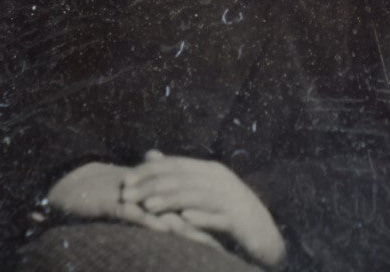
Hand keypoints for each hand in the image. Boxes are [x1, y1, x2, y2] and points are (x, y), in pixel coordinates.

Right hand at [44, 162, 223, 249]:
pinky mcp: (114, 203)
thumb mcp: (134, 209)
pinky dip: (152, 222)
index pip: (188, 209)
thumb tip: (175, 231)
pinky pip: (135, 214)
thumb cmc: (104, 200)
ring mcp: (133, 199)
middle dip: (207, 228)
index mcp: (158, 196)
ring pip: (165, 214)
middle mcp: (150, 196)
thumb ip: (155, 217)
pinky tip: (167, 231)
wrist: (72, 186)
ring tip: (210, 243)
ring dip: (187, 228)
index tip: (232, 237)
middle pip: (184, 211)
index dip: (209, 222)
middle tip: (231, 244)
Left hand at [122, 151, 286, 268]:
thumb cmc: (227, 212)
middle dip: (152, 186)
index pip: (174, 165)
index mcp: (210, 170)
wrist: (263, 235)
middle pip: (181, 179)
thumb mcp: (202, 190)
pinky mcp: (240, 220)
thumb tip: (151, 155)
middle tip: (128, 195)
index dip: (148, 172)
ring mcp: (231, 198)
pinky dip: (201, 217)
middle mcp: (220, 179)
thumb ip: (178, 174)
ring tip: (149, 207)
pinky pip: (218, 218)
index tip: (125, 181)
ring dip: (171, 201)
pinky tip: (184, 218)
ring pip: (196, 196)